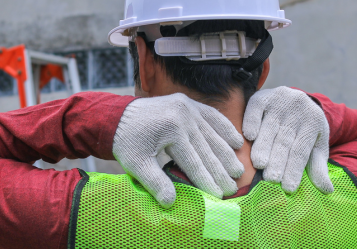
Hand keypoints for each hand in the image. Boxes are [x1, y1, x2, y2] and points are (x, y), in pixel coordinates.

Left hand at [113, 93, 244, 207]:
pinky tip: (237, 142)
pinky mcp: (189, 103)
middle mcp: (183, 115)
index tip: (217, 196)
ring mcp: (188, 107)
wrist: (119, 116)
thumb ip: (154, 182)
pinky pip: (212, 116)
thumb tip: (171, 202)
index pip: (193, 162)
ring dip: (227, 153)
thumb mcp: (136, 164)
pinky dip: (225, 129)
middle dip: (220, 171)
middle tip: (232, 189)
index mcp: (171, 130)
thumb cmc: (127, 142)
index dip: (206, 181)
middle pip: (207, 149)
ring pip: (213, 134)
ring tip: (237, 171)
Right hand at [243, 86, 333, 193]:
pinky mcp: (264, 96)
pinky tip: (248, 137)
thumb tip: (327, 190)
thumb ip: (317, 167)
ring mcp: (281, 101)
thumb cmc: (304, 129)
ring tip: (259, 164)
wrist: (296, 99)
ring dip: (263, 145)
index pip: (302, 150)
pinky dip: (252, 121)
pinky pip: (256, 108)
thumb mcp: (315, 145)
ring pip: (270, 127)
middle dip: (278, 160)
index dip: (294, 169)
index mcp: (314, 122)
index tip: (288, 187)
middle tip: (271, 179)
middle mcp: (298, 110)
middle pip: (286, 140)